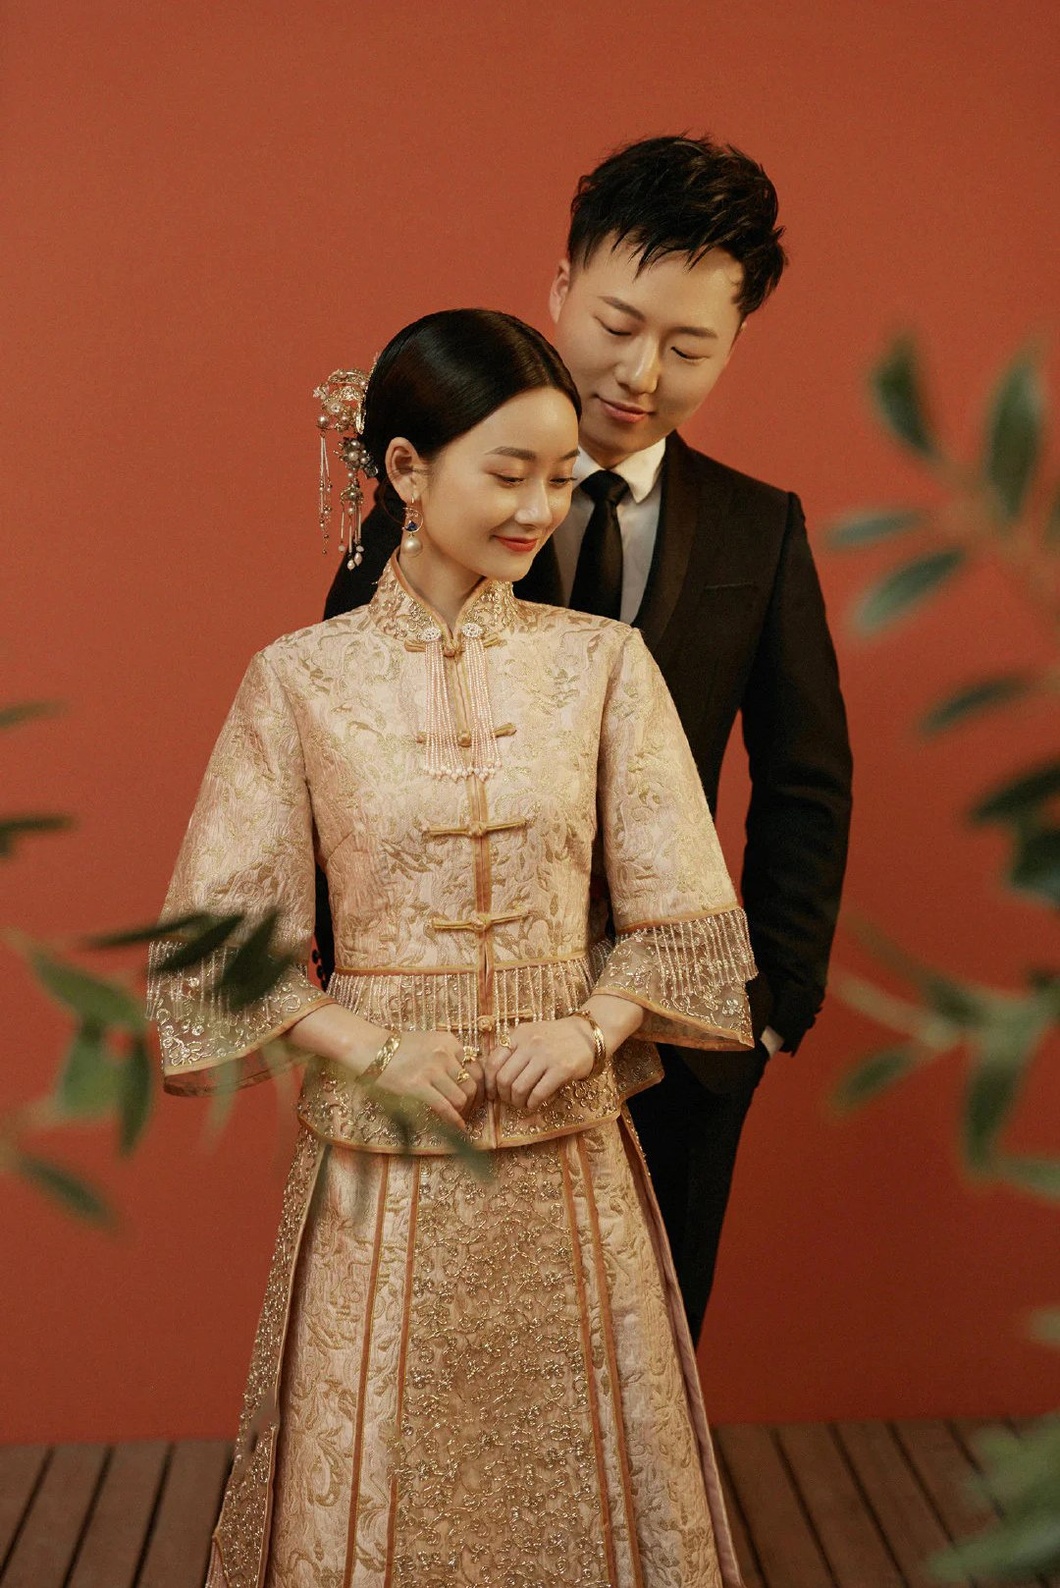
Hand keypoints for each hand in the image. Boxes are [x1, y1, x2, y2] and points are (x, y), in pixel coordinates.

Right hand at [369, 1030, 483, 1131]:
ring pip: (460, 1098)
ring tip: (455, 1116)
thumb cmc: (398, 1049)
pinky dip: (454, 1120)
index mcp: (448, 1041)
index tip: (470, 1096)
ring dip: (459, 1110)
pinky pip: (444, 1107)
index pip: (473, 1067)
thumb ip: (447, 1056)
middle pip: (470, 1084)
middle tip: (464, 1110)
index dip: (473, 1084)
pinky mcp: (418, 1086)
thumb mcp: (428, 1043)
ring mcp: (431, 1070)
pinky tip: (458, 1127)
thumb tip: (465, 1079)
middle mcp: (443, 1053)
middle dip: (469, 1101)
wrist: (371, 1050)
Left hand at [483, 1018, 596, 1112]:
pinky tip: (535, 1104)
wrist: (588, 1034)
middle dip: (504, 1096)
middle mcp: (530, 1043)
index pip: (493, 1062)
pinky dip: (533, 1104)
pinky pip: (538, 1093)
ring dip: (518, 1102)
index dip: (489, 1083)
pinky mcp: (562, 1069)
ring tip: (523, 1103)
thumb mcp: (531, 1035)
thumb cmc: (555, 1038)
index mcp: (518, 1035)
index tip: (493, 1094)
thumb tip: (494, 1080)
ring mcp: (546, 1056)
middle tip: (510, 1100)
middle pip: (504, 1078)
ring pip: (519, 1088)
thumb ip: (513, 1051)